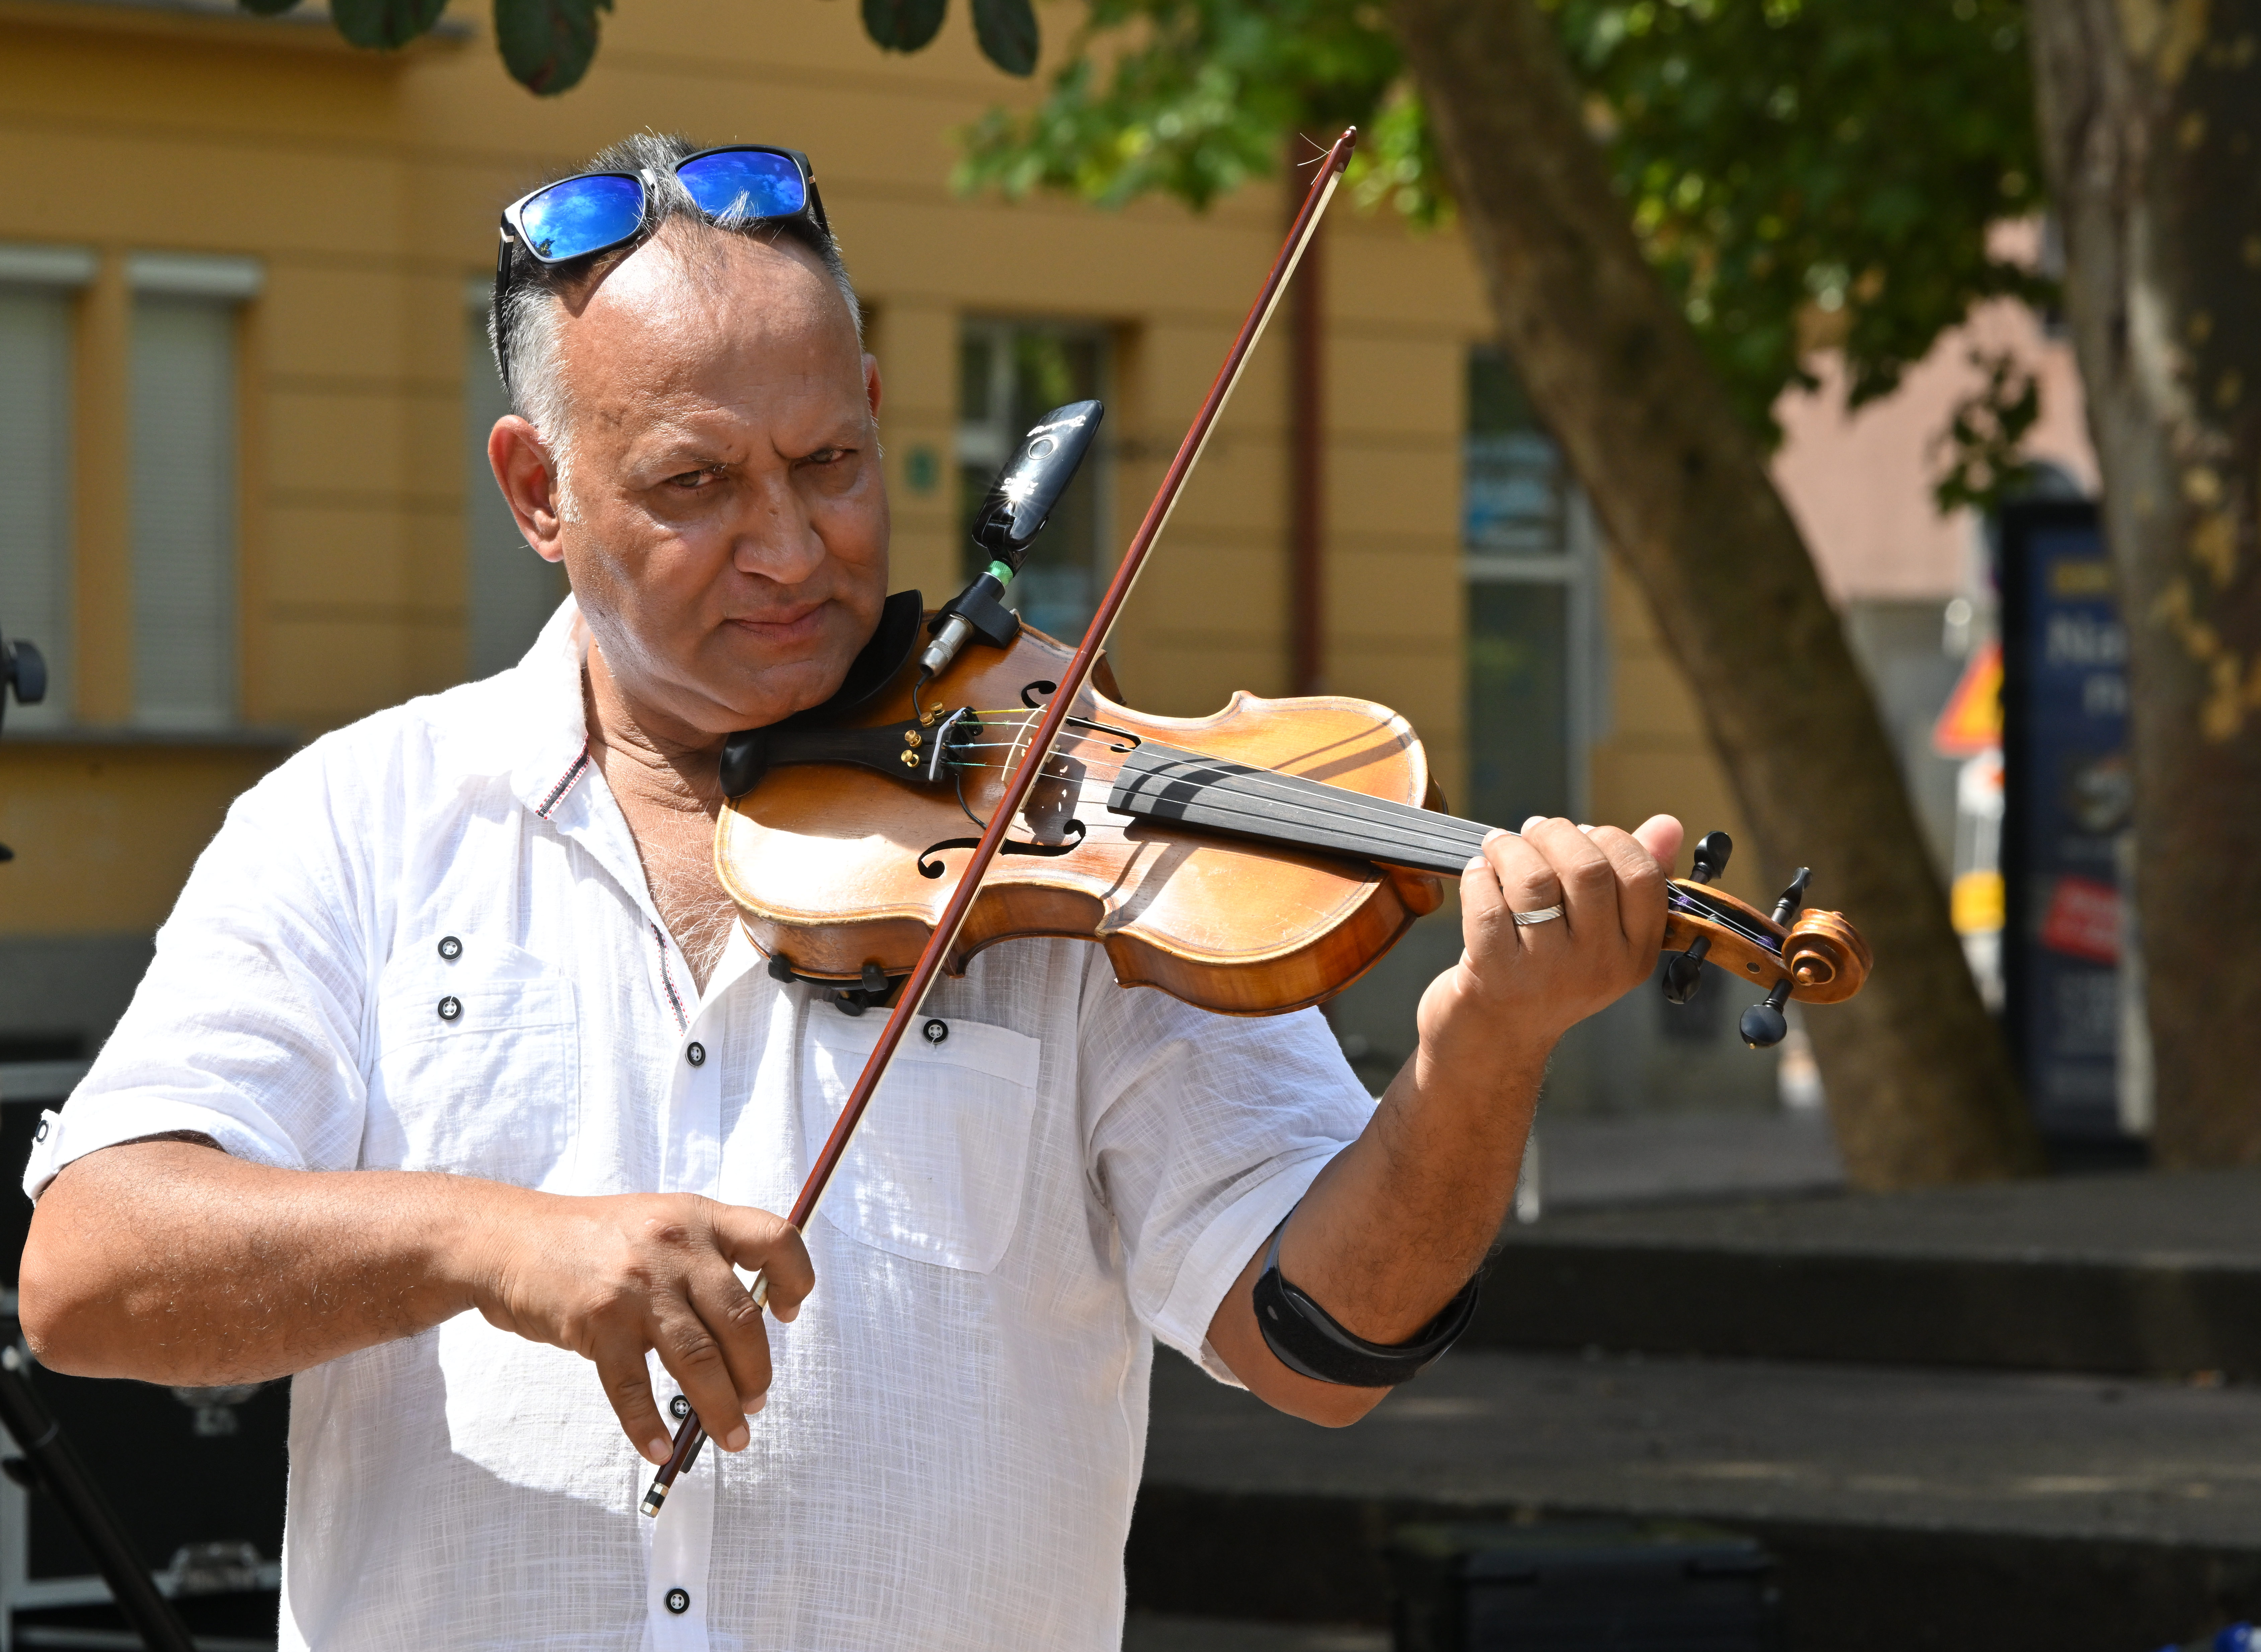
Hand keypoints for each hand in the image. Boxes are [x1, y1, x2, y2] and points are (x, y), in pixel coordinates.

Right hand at [469, 1191, 813, 1464]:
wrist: (509, 1240)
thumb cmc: (591, 1239)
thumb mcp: (659, 1225)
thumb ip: (704, 1258)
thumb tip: (753, 1322)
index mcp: (698, 1218)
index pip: (775, 1240)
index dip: (796, 1280)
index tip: (788, 1315)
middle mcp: (676, 1246)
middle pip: (741, 1321)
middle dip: (755, 1373)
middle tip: (756, 1403)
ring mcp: (638, 1285)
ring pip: (699, 1360)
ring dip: (721, 1409)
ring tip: (733, 1438)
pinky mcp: (598, 1322)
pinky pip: (633, 1388)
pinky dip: (649, 1426)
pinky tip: (661, 1450)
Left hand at [1417, 814, 1684, 1064]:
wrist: (1496, 1040)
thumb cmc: (1548, 975)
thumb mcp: (1601, 935)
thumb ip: (1634, 877)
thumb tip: (1668, 824)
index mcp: (1635, 953)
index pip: (1642, 875)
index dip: (1610, 837)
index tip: (1583, 832)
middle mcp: (1598, 966)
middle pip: (1588, 869)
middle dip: (1555, 833)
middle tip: (1533, 831)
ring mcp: (1547, 973)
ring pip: (1534, 881)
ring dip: (1510, 848)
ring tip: (1499, 847)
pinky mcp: (1495, 976)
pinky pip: (1487, 905)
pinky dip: (1478, 877)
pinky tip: (1478, 874)